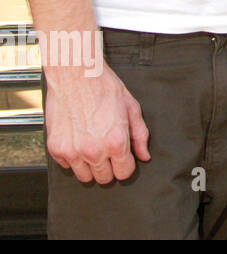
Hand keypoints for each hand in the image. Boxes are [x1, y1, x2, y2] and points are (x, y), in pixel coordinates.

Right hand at [43, 65, 149, 183]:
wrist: (75, 74)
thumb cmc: (103, 87)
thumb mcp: (131, 108)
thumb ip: (140, 135)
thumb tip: (144, 156)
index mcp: (115, 142)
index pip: (124, 173)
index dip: (126, 165)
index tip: (124, 158)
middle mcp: (93, 150)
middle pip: (104, 178)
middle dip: (109, 167)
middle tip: (109, 152)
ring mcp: (72, 151)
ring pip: (84, 177)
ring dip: (90, 166)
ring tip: (94, 147)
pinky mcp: (55, 148)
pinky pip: (67, 166)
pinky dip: (73, 158)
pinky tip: (79, 141)